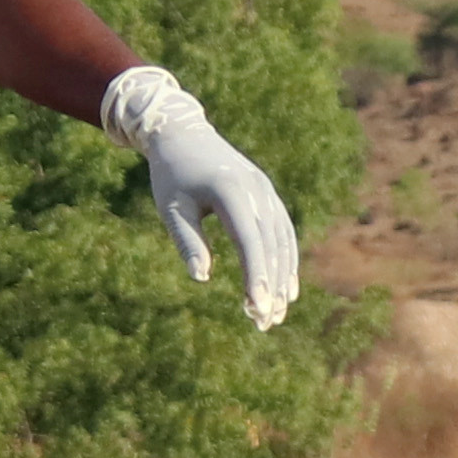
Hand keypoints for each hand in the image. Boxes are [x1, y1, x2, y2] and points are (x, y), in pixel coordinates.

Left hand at [99, 66, 300, 329]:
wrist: (184, 134)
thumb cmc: (171, 176)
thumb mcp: (172, 209)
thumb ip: (187, 241)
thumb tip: (201, 278)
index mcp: (230, 190)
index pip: (248, 239)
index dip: (254, 274)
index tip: (255, 306)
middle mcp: (256, 189)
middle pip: (270, 244)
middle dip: (270, 285)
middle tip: (265, 323)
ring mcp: (266, 191)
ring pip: (282, 240)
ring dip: (281, 278)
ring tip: (276, 314)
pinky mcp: (267, 195)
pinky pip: (283, 232)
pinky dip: (286, 261)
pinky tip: (285, 289)